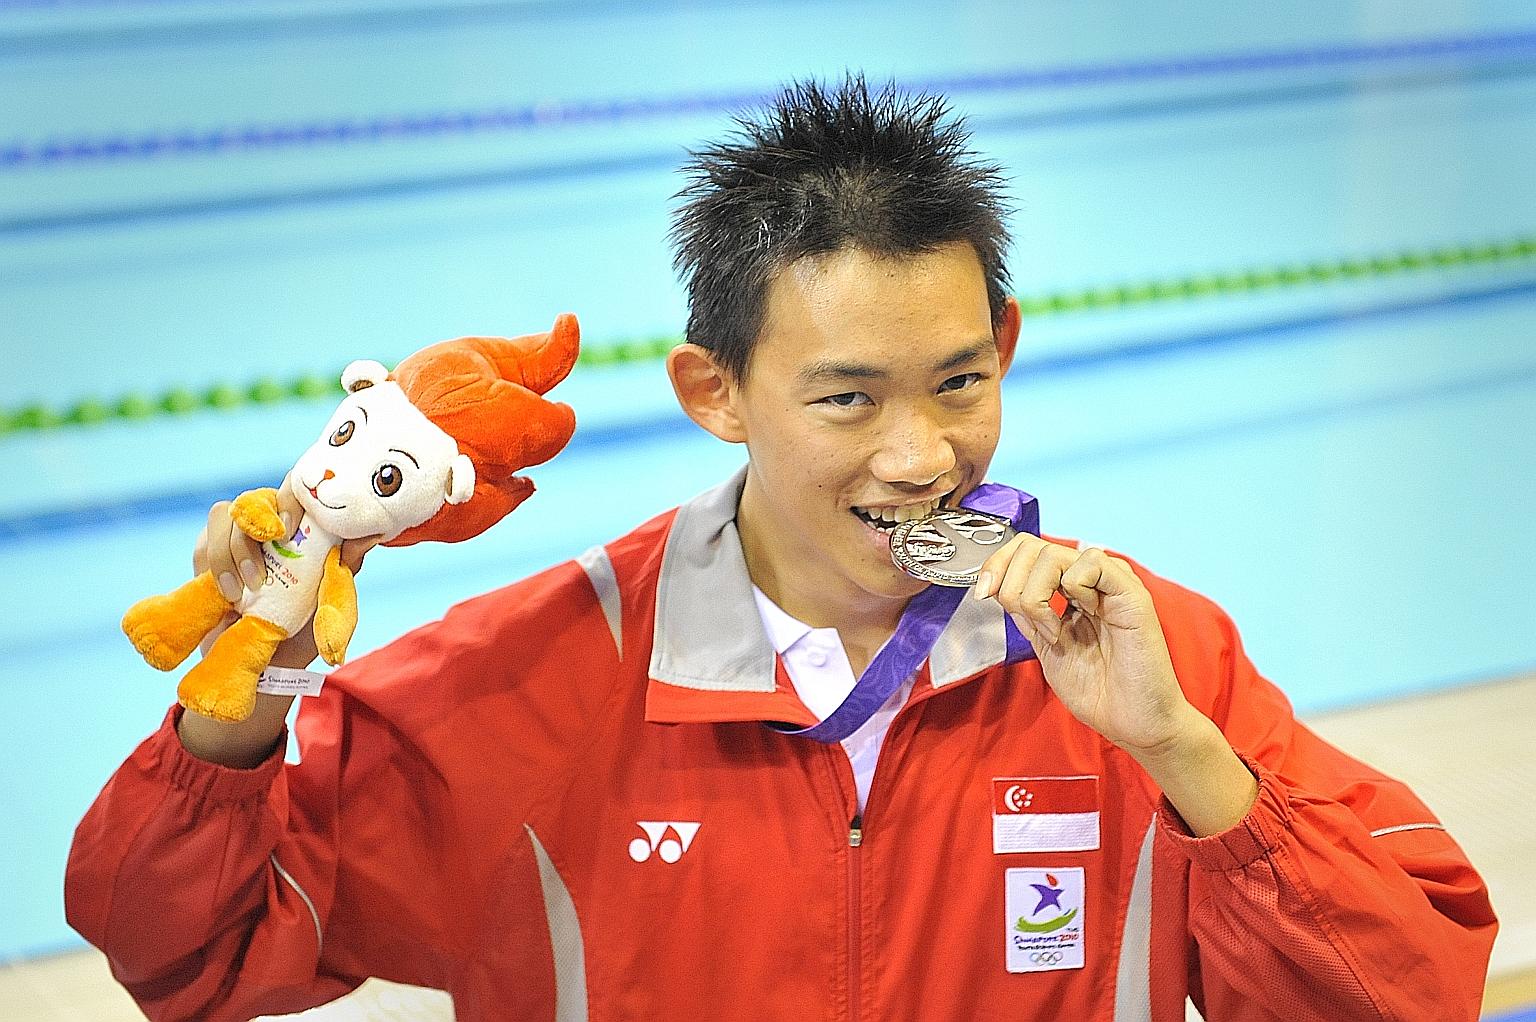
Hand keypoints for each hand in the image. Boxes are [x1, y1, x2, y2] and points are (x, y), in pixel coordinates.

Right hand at [193, 474, 380, 668]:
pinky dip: (217, 565)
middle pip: (255, 497)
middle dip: (258, 522)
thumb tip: (369, 534)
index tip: (288, 527)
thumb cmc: (307, 621)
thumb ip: (346, 563)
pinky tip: (231, 593)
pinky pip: (206, 542)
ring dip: (236, 549)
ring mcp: (235, 534)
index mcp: (300, 521)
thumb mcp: (332, 592)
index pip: (294, 487)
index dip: (289, 496)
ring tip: (250, 588)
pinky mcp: (208, 551)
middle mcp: (266, 520)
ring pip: (226, 514)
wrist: (270, 657)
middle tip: (270, 549)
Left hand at [973, 536, 1198, 755]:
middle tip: (1027, 623)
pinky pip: (1091, 562)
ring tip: (1053, 632)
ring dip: (1037, 597)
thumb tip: (1000, 587)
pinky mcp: (1131, 592)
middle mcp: (1089, 580)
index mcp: (1070, 590)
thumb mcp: (1046, 648)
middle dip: (1011, 584)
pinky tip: (1081, 620)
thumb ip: (1027, 615)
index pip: (1026, 550)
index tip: (983, 593)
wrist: (1133, 722)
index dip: (997, 564)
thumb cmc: (1098, 691)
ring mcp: (1110, 583)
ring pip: (1052, 554)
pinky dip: (1073, 590)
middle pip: (1031, 546)